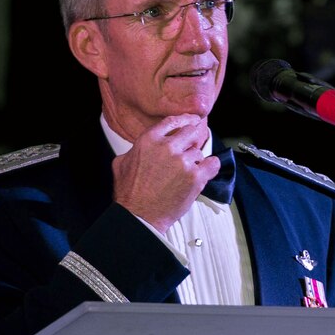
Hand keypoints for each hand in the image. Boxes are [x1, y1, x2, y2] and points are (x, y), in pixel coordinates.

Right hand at [111, 114, 220, 231]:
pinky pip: (212, 164)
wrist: (139, 215)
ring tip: (185, 174)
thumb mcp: (121, 164)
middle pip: (190, 133)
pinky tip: (206, 171)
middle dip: (191, 141)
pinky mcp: (195, 177)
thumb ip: (134, 150)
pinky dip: (211, 167)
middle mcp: (167, 148)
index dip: (185, 119)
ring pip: (198, 153)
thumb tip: (139, 147)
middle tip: (190, 150)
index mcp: (149, 141)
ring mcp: (182, 162)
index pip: (172, 122)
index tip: (193, 120)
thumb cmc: (129, 193)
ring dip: (195, 161)